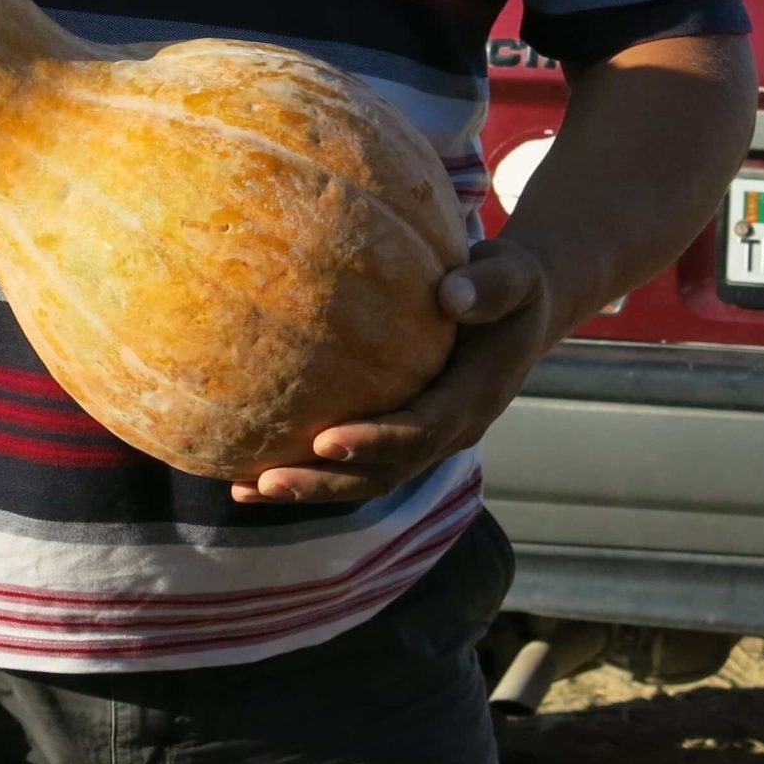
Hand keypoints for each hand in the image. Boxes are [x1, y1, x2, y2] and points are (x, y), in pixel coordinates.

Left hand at [230, 238, 557, 506]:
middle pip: (383, 473)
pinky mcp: (402, 431)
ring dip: (307, 487)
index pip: (420, 433)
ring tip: (243, 488)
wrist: (520, 310)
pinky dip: (308, 468)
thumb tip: (451, 294)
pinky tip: (251, 467)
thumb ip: (488, 286)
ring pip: (364, 478)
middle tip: (268, 481)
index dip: (375, 442)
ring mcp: (425, 438)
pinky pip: (354, 460)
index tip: (324, 440)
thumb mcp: (512, 275)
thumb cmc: (510, 284)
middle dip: (326, 482)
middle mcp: (449, 431)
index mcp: (474, 400)